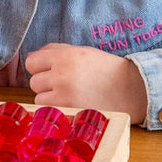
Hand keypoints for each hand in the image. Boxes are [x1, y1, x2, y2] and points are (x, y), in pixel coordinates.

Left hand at [24, 43, 147, 123]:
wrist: (130, 89)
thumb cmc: (104, 68)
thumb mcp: (81, 51)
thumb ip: (54, 50)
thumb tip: (32, 56)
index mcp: (65, 56)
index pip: (31, 62)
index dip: (38, 66)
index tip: (49, 70)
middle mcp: (62, 74)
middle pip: (34, 81)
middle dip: (45, 82)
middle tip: (64, 83)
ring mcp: (65, 94)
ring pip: (38, 97)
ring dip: (49, 97)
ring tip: (69, 94)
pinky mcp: (69, 110)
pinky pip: (48, 110)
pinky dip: (56, 107)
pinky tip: (71, 103)